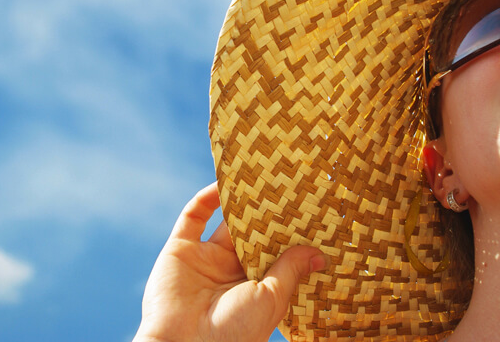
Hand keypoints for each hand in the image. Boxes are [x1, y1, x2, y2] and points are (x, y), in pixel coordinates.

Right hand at [134, 183, 326, 341]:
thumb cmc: (234, 332)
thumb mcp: (271, 299)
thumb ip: (290, 270)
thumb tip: (319, 253)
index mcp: (255, 286)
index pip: (275, 250)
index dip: (288, 232)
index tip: (308, 208)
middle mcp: (230, 270)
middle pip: (251, 231)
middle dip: (266, 210)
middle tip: (286, 181)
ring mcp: (205, 258)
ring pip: (224, 220)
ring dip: (238, 198)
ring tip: (258, 173)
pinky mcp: (180, 249)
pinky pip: (193, 216)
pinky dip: (206, 197)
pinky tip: (224, 182)